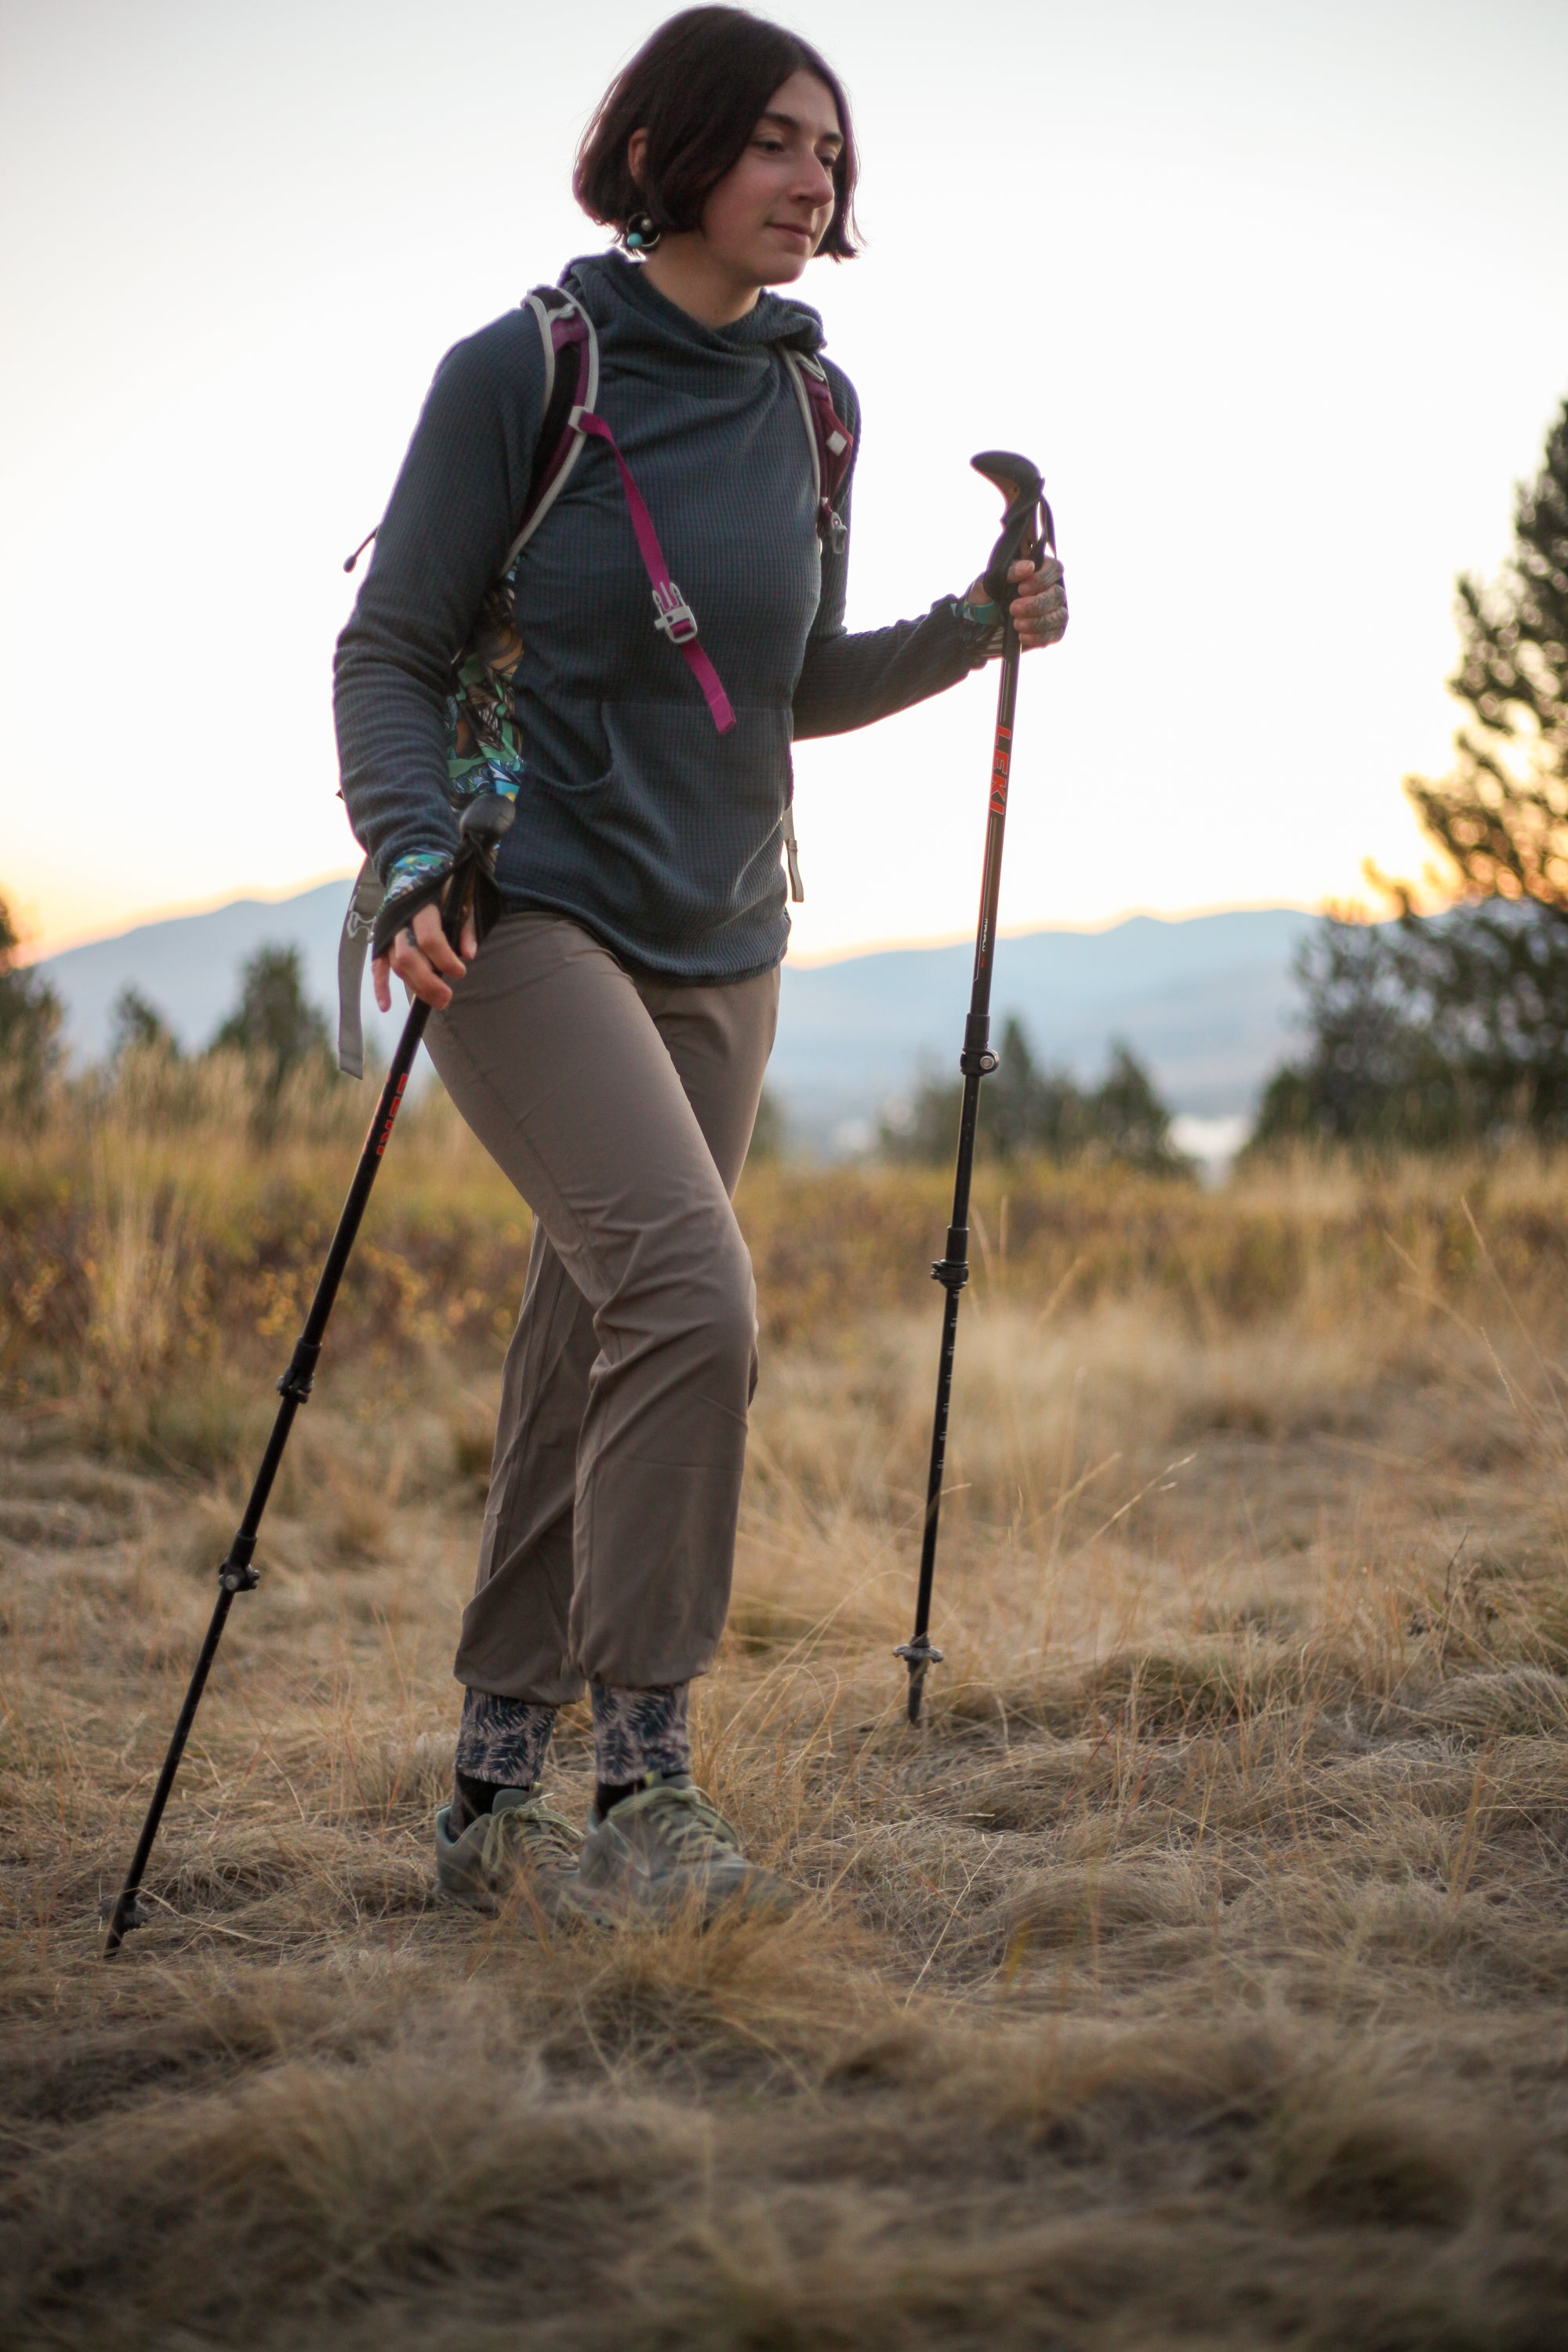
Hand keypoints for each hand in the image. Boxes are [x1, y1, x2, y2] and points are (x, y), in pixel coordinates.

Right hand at [372, 892, 477, 1012]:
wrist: (414, 864)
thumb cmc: (444, 883)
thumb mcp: (462, 895)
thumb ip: (467, 923)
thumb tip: (469, 954)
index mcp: (422, 904)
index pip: (429, 938)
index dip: (445, 959)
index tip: (461, 972)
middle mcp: (400, 918)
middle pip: (408, 957)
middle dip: (427, 983)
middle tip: (446, 999)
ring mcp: (387, 929)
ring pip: (396, 964)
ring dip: (415, 987)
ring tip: (437, 1002)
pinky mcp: (381, 937)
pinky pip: (377, 964)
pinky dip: (380, 985)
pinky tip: (386, 1005)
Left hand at [968, 555, 1068, 651]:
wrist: (978, 626)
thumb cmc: (985, 599)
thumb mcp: (988, 582)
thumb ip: (1007, 572)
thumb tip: (1028, 567)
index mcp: (1038, 571)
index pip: (1054, 568)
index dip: (1042, 579)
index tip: (1021, 589)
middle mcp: (1050, 590)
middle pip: (1058, 595)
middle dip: (1036, 604)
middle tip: (1013, 609)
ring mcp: (1053, 612)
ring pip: (1060, 616)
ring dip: (1038, 622)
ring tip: (1016, 625)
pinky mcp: (1051, 632)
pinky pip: (1055, 635)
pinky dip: (1039, 637)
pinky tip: (1022, 637)